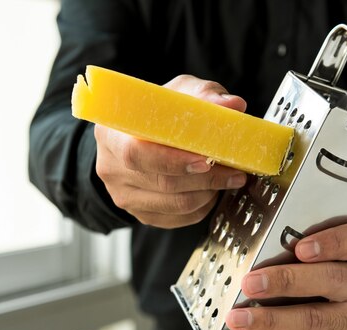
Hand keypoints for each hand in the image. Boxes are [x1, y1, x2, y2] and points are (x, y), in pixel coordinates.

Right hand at [94, 75, 248, 228]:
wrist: (139, 138)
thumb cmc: (159, 114)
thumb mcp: (178, 95)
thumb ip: (204, 97)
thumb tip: (234, 105)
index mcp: (112, 133)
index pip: (136, 153)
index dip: (173, 160)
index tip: (206, 160)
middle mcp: (111, 167)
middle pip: (162, 182)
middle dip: (205, 179)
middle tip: (235, 172)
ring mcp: (124, 195)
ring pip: (174, 204)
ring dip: (208, 193)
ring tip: (227, 179)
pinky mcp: (140, 214)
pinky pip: (177, 218)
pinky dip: (201, 207)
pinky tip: (210, 190)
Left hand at [225, 222, 346, 329]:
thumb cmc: (340, 281)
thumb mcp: (336, 257)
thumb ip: (306, 252)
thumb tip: (261, 260)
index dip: (331, 242)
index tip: (300, 248)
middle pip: (330, 280)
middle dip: (285, 282)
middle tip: (250, 284)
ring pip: (314, 320)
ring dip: (270, 321)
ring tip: (240, 319)